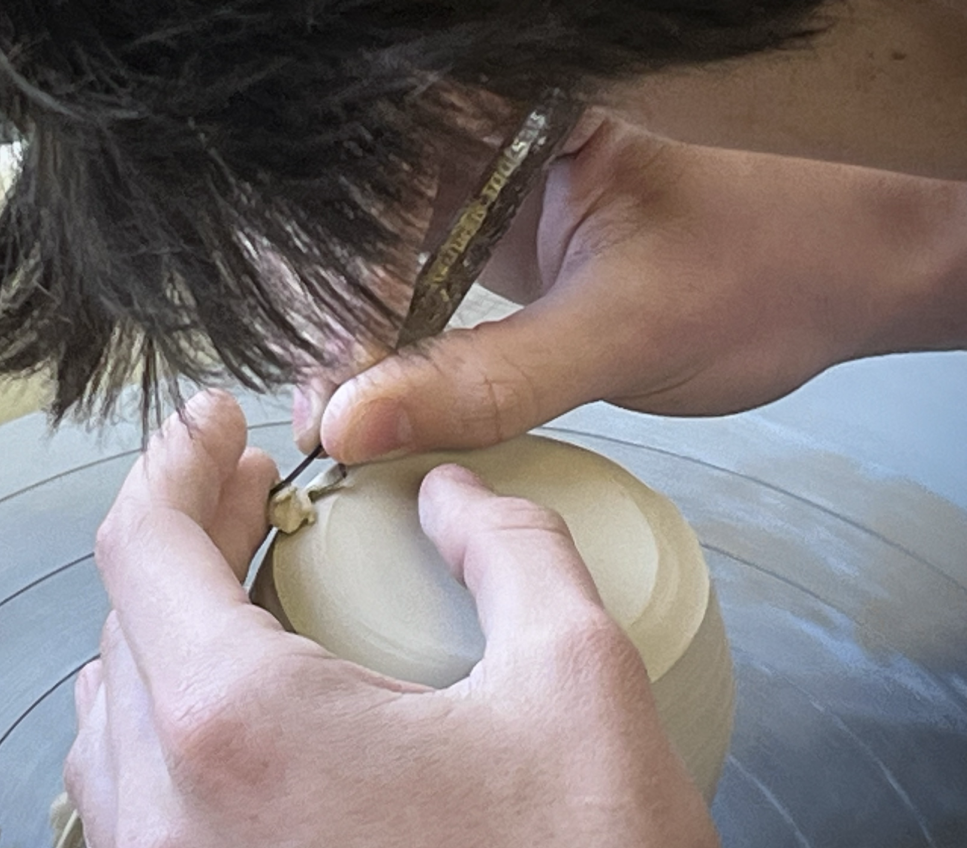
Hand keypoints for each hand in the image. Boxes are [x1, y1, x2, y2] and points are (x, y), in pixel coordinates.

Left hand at [66, 389, 728, 847]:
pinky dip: (173, 726)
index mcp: (237, 732)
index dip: (174, 463)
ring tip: (244, 584)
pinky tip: (246, 710)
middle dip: (186, 537)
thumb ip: (515, 552)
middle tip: (254, 492)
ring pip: (117, 721)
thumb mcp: (582, 688)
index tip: (217, 424)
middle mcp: (167, 824)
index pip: (142, 548)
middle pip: (126, 626)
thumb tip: (456, 493)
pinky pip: (136, 809)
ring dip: (169, 631)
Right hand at [316, 118, 966, 462]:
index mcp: (516, 114)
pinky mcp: (488, 251)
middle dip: (329, 316)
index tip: (340, 381)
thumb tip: (357, 422)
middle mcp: (485, 145)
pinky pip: (405, 293)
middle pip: (353, 218)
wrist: (835, 280)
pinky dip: (385, 353)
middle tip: (326, 412)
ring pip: (367, 258)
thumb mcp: (620, 331)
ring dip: (347, 343)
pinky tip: (375, 402)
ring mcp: (479, 198)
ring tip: (339, 419)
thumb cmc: (764, 268)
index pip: (382, 179)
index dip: (346, 281)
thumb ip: (486, 379)